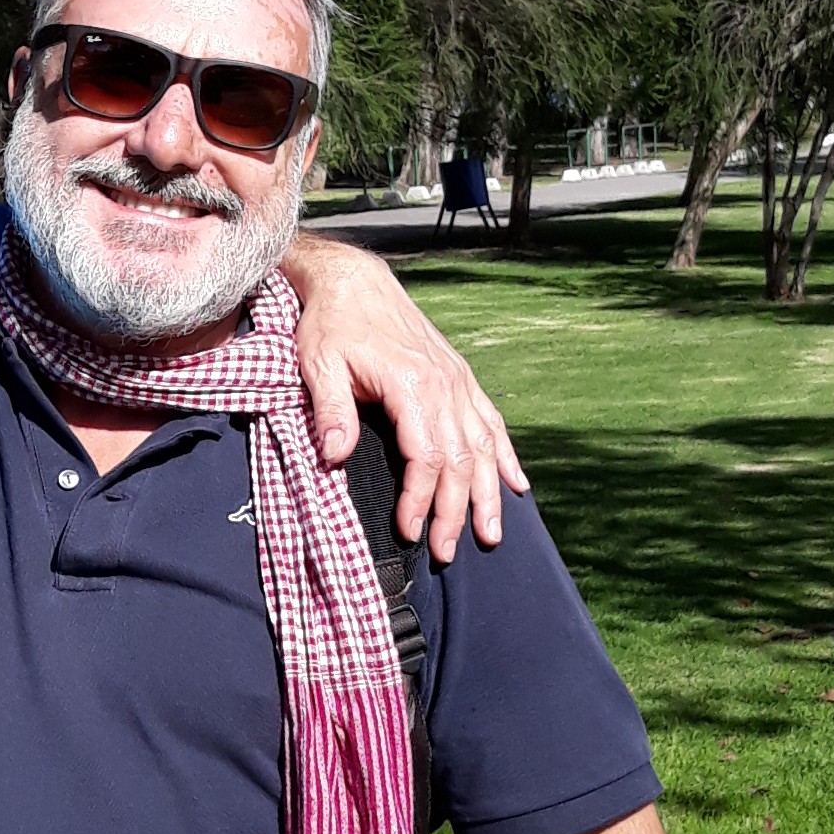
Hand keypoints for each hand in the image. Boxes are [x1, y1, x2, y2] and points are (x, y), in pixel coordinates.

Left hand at [284, 235, 529, 556]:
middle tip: (448, 551)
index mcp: (413, 385)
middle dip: (456, 510)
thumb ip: (331, 410)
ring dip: (488, 493)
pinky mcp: (459, 377)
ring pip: (484, 446)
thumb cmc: (331, 323)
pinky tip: (515, 484)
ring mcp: (458, 381)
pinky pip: (491, 421)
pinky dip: (504, 455)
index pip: (427, 456)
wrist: (354, 282)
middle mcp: (445, 385)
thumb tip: (333, 455)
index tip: (409, 530)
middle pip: (461, 460)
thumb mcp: (318, 364)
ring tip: (490, 534)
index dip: (420, 499)